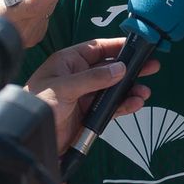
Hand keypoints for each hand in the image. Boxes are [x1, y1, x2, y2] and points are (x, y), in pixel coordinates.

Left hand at [26, 37, 159, 153]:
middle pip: (110, 68)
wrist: (32, 137)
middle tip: (151, 66)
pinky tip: (136, 103)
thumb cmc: (36, 105)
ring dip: (130, 89)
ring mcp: (85, 95)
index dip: (116, 46)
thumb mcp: (64, 87)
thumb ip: (92, 78)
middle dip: (130, 68)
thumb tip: (118, 69)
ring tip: (144, 92)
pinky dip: (125, 105)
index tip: (136, 46)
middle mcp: (78, 76)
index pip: (96, 48)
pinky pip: (111, 106)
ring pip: (114, 88)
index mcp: (68, 62)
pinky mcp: (89, 113)